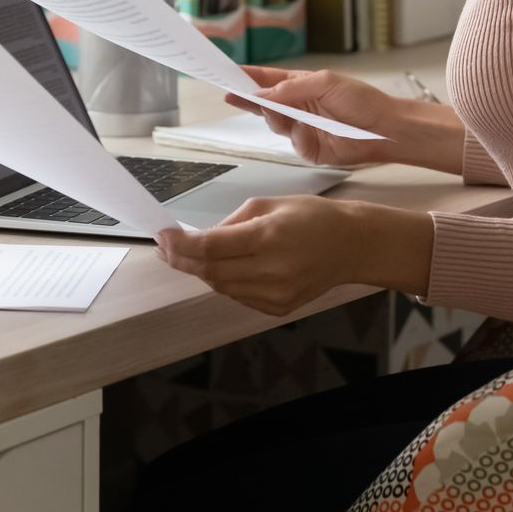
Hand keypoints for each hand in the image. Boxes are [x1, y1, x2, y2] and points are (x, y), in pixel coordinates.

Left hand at [156, 197, 361, 316]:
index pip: (210, 248)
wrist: (351, 246)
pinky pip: (238, 296)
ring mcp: (275, 293)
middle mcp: (271, 270)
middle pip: (210, 272)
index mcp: (268, 237)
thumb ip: (232, 222)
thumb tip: (200, 238)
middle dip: (182, 260)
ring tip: (192, 256)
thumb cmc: (313, 217)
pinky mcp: (278, 308)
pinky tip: (227, 268)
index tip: (161, 237)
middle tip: (165, 248)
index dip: (179, 245)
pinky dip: (226, 282)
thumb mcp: (270, 204)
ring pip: (221, 287)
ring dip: (202, 271)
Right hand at [225, 65, 451, 169]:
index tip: (223, 73)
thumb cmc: (362, 101)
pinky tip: (310, 132)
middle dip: (247, 98)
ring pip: (275, 124)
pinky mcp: (309, 149)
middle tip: (230, 93)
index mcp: (301, 84)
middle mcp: (298, 106)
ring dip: (275, 117)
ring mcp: (302, 128)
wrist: (385, 130)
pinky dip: (299, 137)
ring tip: (284, 111)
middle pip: (263, 103)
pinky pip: (293, 143)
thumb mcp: (326, 83)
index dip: (245, 77)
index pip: (267, 79)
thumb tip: (264, 91)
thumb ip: (292, 87)